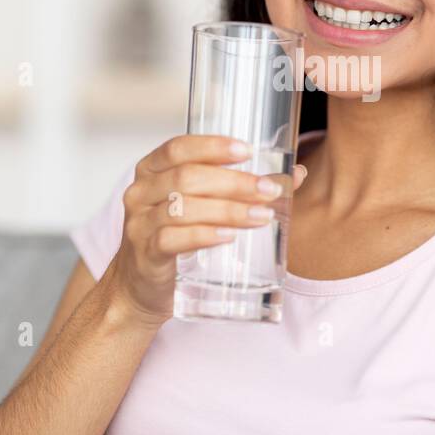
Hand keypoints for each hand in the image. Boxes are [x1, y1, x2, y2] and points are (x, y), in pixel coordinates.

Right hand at [103, 134, 307, 328]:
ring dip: (228, 210)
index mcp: (152, 171)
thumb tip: (295, 174)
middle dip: (234, 182)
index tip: (247, 151)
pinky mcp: (145, 254)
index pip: (178, 147)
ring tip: (261, 216)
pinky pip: (171, 239)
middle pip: (187, 177)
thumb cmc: (176, 238)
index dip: (213, 146)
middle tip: (269, 190)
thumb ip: (241, 188)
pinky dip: (204, 235)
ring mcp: (139, 224)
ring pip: (183, 208)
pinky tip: (228, 236)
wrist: (139, 288)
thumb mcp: (200, 207)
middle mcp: (141, 192)